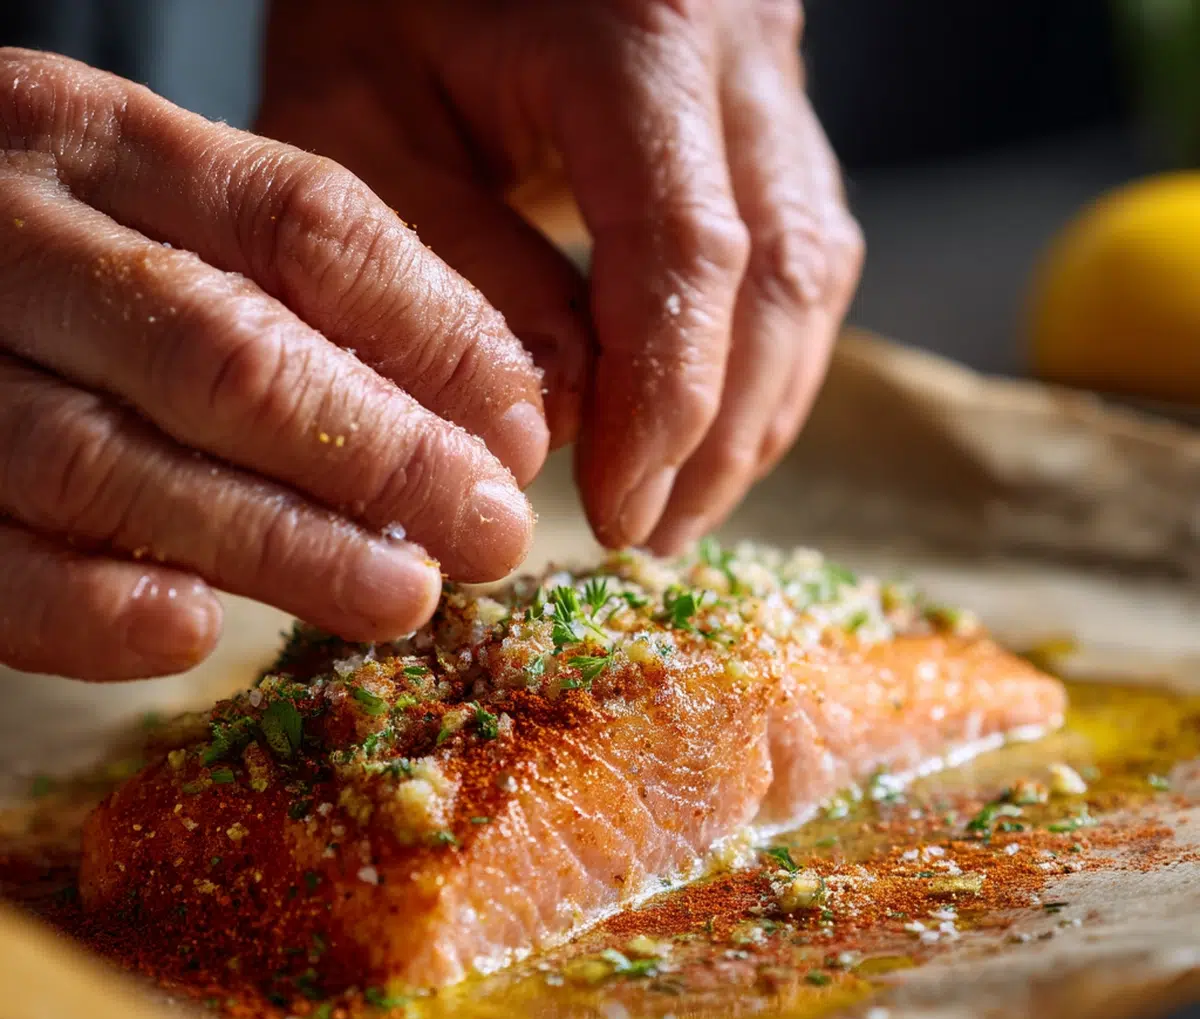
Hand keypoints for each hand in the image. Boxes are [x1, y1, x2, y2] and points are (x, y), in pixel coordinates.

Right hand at [0, 49, 545, 680]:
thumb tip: (505, 417)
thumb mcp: (180, 223)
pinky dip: (86, 604)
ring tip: (402, 598)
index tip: (522, 434)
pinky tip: (192, 633)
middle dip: (378, 457)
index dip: (436, 335)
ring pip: (112, 463)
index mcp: (103, 146)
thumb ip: (321, 295)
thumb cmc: (70, 266)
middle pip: (223, 351)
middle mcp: (9, 238)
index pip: (304, 225)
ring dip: (275, 545)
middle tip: (491, 534)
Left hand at [259, 0, 862, 553]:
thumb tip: (571, 417)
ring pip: (811, 275)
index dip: (665, 403)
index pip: (686, 251)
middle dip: (719, 433)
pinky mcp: (774, 122)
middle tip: (651, 533)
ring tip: (681, 505)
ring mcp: (774, 78)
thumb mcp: (361, 125)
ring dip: (754, 412)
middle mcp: (738, 45)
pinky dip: (763, 364)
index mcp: (635, 32)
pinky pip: (805, 257)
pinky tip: (710, 431)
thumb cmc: (381, 9)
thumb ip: (459, 273)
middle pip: (778, 276)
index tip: (617, 511)